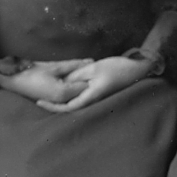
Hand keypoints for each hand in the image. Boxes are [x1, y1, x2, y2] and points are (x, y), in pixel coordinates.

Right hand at [0, 63, 88, 105]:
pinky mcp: (54, 102)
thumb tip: (92, 62)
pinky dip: (74, 89)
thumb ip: (74, 65)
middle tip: (93, 68)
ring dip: (81, 85)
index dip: (92, 76)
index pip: (86, 86)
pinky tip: (75, 79)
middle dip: (88, 81)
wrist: (13, 82)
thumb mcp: (55, 66)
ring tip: (85, 72)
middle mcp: (62, 102)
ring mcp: (58, 103)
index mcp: (63, 93)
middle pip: (82, 92)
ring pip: (76, 95)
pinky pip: (69, 97)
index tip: (97, 67)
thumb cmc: (32, 73)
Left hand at [35, 54, 150, 112]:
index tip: (39, 102)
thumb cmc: (116, 68)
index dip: (52, 107)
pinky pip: (81, 97)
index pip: (67, 108)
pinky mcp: (98, 93)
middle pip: (69, 107)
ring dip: (61, 99)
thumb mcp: (93, 68)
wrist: (137, 69)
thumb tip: (61, 83)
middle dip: (54, 104)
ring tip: (48, 92)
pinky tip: (65, 86)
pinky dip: (71, 94)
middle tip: (39, 97)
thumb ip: (76, 76)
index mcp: (90, 97)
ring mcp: (96, 98)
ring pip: (75, 102)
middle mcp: (92, 101)